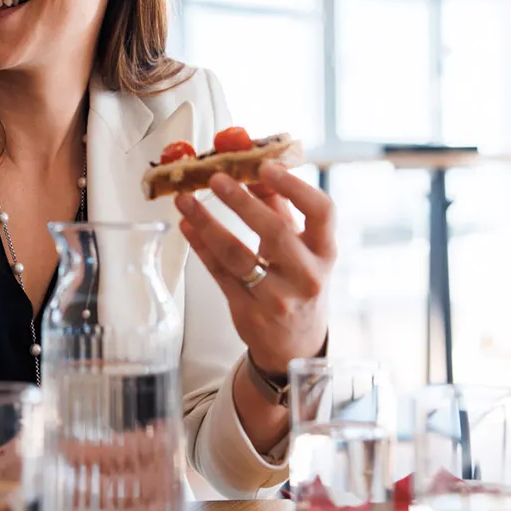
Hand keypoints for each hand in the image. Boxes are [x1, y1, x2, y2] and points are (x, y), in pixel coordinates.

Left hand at [175, 162, 334, 374]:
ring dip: (207, 223)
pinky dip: (200, 246)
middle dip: (242, 203)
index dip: (295, 187)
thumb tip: (256, 168)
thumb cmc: (298, 282)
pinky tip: (186, 225)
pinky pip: (219, 273)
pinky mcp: (248, 312)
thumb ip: (281, 209)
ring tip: (185, 199)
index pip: (322, 212)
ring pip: (237, 255)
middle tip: (214, 178)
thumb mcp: (302, 248)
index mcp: (325, 252)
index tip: (266, 166)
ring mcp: (277, 297)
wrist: (295, 343)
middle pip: (274, 232)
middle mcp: (306, 275)